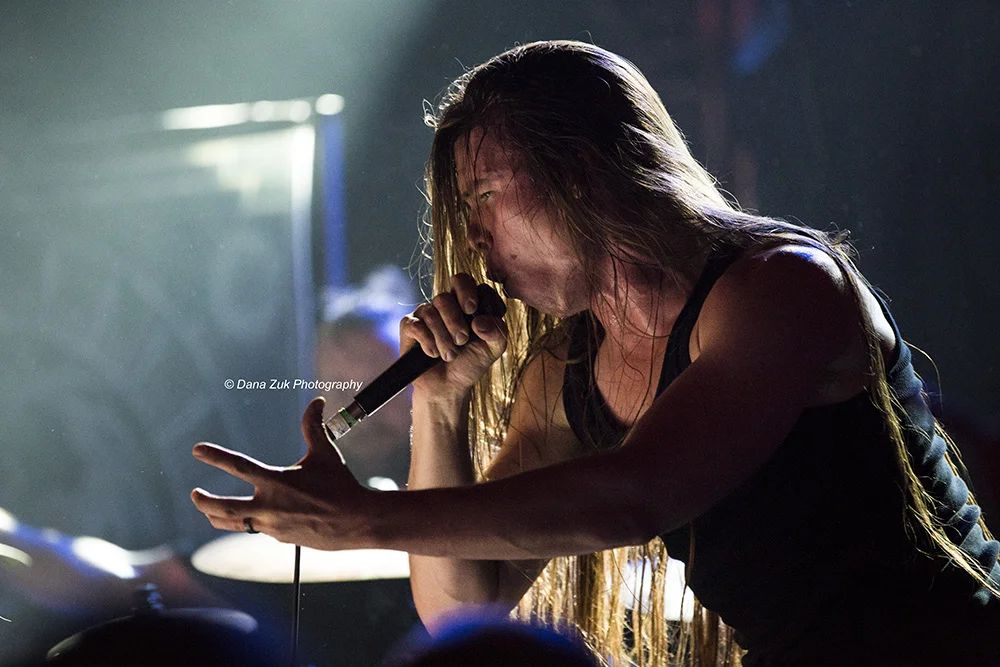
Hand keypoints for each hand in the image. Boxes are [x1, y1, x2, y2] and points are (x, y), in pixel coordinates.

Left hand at [190, 397, 372, 549]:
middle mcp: (269, 505)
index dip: (215, 456)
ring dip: (216, 517)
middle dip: (203, 501)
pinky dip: (249, 522)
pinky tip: (251, 518)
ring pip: (233, 523)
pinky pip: (257, 530)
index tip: (197, 450)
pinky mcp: (280, 537)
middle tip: (194, 494)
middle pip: (223, 506)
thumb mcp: (326, 453)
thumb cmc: (340, 484)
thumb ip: (314, 427)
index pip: (237, 466)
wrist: (356, 521)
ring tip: (207, 512)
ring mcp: (272, 525)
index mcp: (276, 481)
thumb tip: (317, 401)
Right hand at [400, 273, 507, 396]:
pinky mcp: (409, 326)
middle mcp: (445, 304)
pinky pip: (416, 326)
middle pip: (445, 297)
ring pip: (431, 312)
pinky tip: (433, 354)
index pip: (464, 281)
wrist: (449, 387)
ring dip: (443, 338)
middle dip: (455, 321)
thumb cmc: (471, 363)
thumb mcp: (493, 348)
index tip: (472, 310)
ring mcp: (426, 313)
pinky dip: (428, 343)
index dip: (468, 292)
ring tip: (450, 355)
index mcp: (466, 302)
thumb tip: (479, 321)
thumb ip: (497, 331)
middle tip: (462, 340)